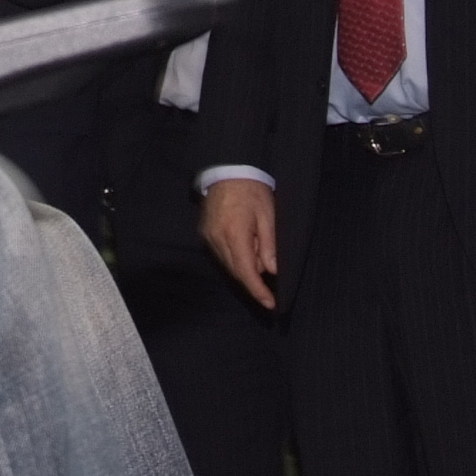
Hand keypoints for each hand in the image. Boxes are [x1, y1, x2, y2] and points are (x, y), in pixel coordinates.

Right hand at [199, 179, 279, 310]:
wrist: (227, 171)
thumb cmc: (252, 191)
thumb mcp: (268, 216)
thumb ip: (269, 245)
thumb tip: (272, 271)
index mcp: (235, 235)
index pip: (247, 272)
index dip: (258, 291)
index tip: (270, 304)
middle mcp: (217, 240)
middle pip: (236, 272)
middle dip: (254, 276)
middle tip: (266, 262)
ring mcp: (208, 237)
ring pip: (228, 265)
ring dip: (244, 264)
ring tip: (255, 244)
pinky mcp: (204, 234)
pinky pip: (221, 255)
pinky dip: (234, 256)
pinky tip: (244, 242)